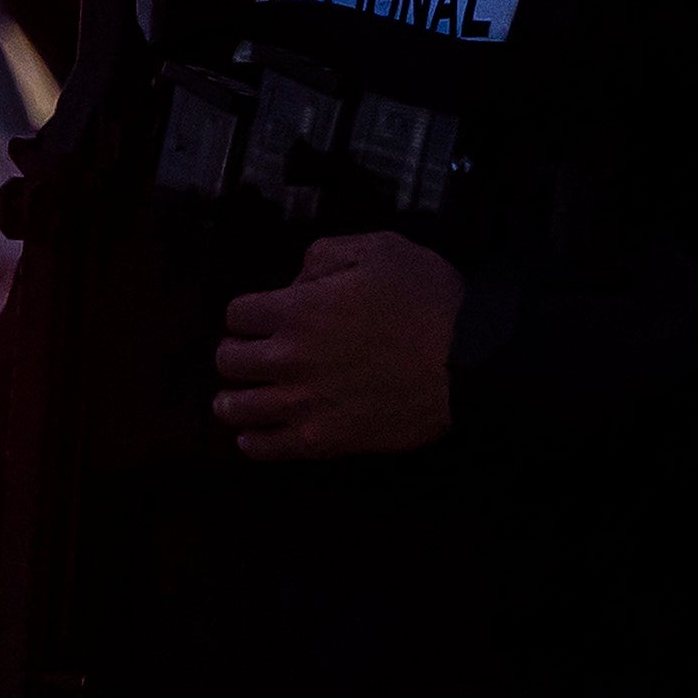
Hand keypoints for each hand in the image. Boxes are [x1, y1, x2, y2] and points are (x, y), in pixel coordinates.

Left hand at [215, 231, 461, 460]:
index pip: (237, 313)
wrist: (470, 362)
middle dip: (235, 353)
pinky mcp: (325, 440)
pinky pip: (267, 448)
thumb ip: (324, 257)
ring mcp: (304, 403)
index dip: (248, 313)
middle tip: (249, 355)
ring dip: (233, 399)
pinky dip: (254, 441)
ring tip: (239, 398)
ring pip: (236, 407)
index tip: (261, 319)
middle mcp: (288, 358)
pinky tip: (255, 435)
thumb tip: (296, 281)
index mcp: (296, 309)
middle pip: (228, 360)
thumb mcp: (379, 249)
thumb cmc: (428, 300)